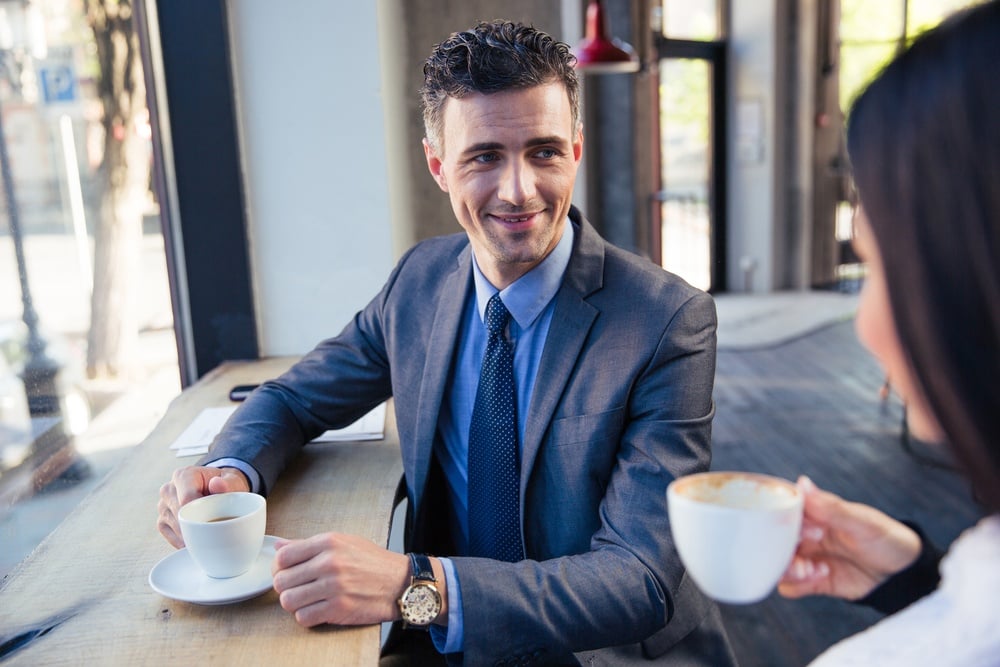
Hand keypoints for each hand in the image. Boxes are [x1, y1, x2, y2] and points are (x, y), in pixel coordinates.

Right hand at [157, 466, 249, 547]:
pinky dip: (188, 541)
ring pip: (176, 528)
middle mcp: (169, 489)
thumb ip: (228, 483)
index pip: (186, 499)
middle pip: (180, 516)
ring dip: (194, 534)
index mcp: (183, 475)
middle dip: (200, 525)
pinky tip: (200, 538)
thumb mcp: (233, 481)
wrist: (219, 490)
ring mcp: (163, 506)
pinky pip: (172, 537)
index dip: (202, 513)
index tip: (216, 519)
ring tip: (212, 530)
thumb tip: (217, 484)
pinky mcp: (162, 521)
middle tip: (218, 528)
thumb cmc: (225, 486)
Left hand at [272, 533, 443, 627]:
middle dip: (286, 587)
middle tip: (298, 588)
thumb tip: (279, 545)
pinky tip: (317, 610)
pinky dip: (307, 616)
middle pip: (282, 581)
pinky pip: (304, 617)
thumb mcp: (343, 542)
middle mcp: (329, 563)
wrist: (401, 582)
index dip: (279, 567)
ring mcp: (334, 587)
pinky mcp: (339, 609)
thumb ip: (309, 545)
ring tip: (306, 600)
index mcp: (329, 543)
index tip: (286, 572)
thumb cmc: (373, 562)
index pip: (283, 556)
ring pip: (288, 601)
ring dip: (294, 603)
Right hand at [778, 476, 921, 600]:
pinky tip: (820, 576)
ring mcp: (808, 558)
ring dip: (788, 568)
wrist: (904, 574)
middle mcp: (805, 535)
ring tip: (810, 569)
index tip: (806, 526)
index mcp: (813, 513)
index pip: (781, 511)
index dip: (783, 518)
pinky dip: (798, 584)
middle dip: (782, 547)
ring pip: (777, 564)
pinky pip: (789, 586)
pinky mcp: (812, 581)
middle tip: (806, 548)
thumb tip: (802, 483)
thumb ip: (831, 507)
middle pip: (773, 540)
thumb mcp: (863, 522)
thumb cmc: (886, 538)